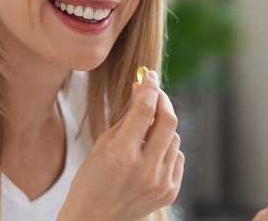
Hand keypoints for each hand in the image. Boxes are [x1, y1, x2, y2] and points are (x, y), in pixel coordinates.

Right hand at [58, 69, 183, 220]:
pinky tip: (150, 153)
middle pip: (168, 121)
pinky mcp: (169, 192)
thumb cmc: (91, 180)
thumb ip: (126, 118)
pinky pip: (176, 158)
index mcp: (122, 154)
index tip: (149, 75)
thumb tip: (141, 89)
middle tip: (155, 91)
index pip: (145, 109)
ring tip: (145, 131)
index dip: (149, 87)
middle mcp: (145, 169)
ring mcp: (160, 183)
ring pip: (174, 139)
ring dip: (163, 127)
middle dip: (163, 100)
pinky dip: (167, 149)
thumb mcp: (103, 145)